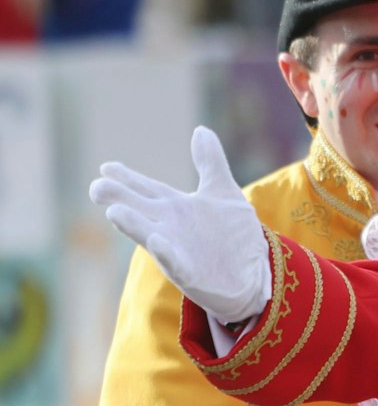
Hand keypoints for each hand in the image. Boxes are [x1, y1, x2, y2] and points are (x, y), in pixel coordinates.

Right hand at [89, 126, 271, 323]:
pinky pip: (175, 262)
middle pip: (140, 208)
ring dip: (133, 225)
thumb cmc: (232, 236)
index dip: (128, 178)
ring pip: (149, 235)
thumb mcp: (224, 193)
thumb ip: (210, 163)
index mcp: (176, 208)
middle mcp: (170, 227)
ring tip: (115, 212)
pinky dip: (166, 252)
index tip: (107, 166)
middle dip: (119, 198)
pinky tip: (158, 241)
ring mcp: (177, 250)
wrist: (252, 276)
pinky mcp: (190, 273)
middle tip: (97, 186)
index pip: (148, 188)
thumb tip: (200, 130)